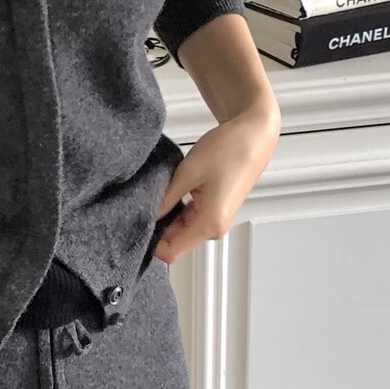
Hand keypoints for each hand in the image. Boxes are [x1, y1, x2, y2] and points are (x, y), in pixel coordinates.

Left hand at [152, 105, 280, 264]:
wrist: (254, 135)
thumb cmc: (228, 150)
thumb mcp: (187, 173)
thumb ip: (165, 200)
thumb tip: (146, 217)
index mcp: (209, 224)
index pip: (169, 252)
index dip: (149, 241)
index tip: (135, 223)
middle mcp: (214, 229)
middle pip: (174, 243)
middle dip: (157, 228)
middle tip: (142, 204)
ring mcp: (216, 221)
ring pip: (180, 231)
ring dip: (167, 217)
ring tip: (160, 194)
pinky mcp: (215, 211)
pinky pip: (189, 219)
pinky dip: (178, 210)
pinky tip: (172, 192)